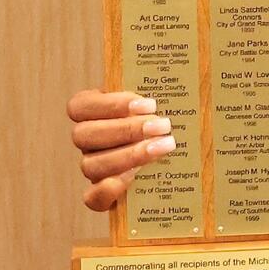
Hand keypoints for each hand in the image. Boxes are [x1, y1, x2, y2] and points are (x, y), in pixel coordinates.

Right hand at [66, 89, 175, 211]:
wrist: (173, 160)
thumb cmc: (165, 123)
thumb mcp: (160, 103)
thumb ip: (159, 94)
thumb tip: (189, 72)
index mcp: (93, 113)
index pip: (80, 106)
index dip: (111, 104)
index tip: (148, 104)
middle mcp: (88, 141)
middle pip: (86, 135)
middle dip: (127, 129)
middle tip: (163, 125)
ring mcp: (93, 168)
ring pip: (91, 164)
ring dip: (129, 155)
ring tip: (165, 146)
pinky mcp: (102, 195)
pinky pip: (92, 197)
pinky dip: (108, 190)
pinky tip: (131, 180)